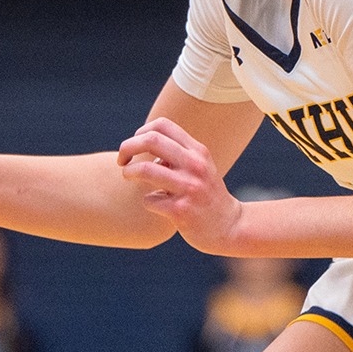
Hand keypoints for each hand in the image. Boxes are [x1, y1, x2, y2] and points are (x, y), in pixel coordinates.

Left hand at [117, 117, 243, 253]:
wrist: (230, 226)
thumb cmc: (206, 194)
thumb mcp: (199, 167)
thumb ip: (176, 153)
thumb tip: (143, 144)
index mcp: (197, 151)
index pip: (162, 125)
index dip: (141, 132)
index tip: (135, 146)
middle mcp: (195, 166)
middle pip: (151, 141)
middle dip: (127, 147)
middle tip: (122, 160)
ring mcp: (189, 188)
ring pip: (145, 170)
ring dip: (128, 172)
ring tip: (128, 176)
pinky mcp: (181, 211)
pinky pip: (149, 200)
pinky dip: (148, 201)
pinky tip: (159, 206)